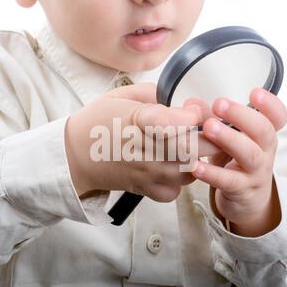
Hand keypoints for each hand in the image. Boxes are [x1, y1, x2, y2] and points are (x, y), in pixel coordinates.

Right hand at [65, 83, 219, 201]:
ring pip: (188, 172)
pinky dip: (179, 182)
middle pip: (190, 149)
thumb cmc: (98, 123)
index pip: (173, 122)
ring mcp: (145, 172)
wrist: (75, 153)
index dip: (192, 115)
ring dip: (197, 159)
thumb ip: (154, 94)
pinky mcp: (144, 188)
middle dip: (210, 137)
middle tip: (212, 128)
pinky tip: (174, 167)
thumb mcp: (122, 96)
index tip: (194, 108)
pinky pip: (173, 192)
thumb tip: (182, 103)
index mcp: (136, 121)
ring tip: (191, 146)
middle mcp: (143, 149)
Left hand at [191, 89, 286, 236]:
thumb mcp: (226, 141)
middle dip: (242, 115)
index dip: (270, 104)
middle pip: (264, 131)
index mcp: (263, 136)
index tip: (254, 92)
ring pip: (250, 155)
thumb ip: (211, 120)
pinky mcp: (242, 191)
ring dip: (229, 139)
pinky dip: (212, 173)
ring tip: (208, 128)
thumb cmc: (234, 164)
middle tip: (219, 103)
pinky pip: (229, 181)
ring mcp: (256, 173)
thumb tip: (192, 104)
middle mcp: (265, 152)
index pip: (278, 117)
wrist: (246, 202)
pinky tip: (195, 166)